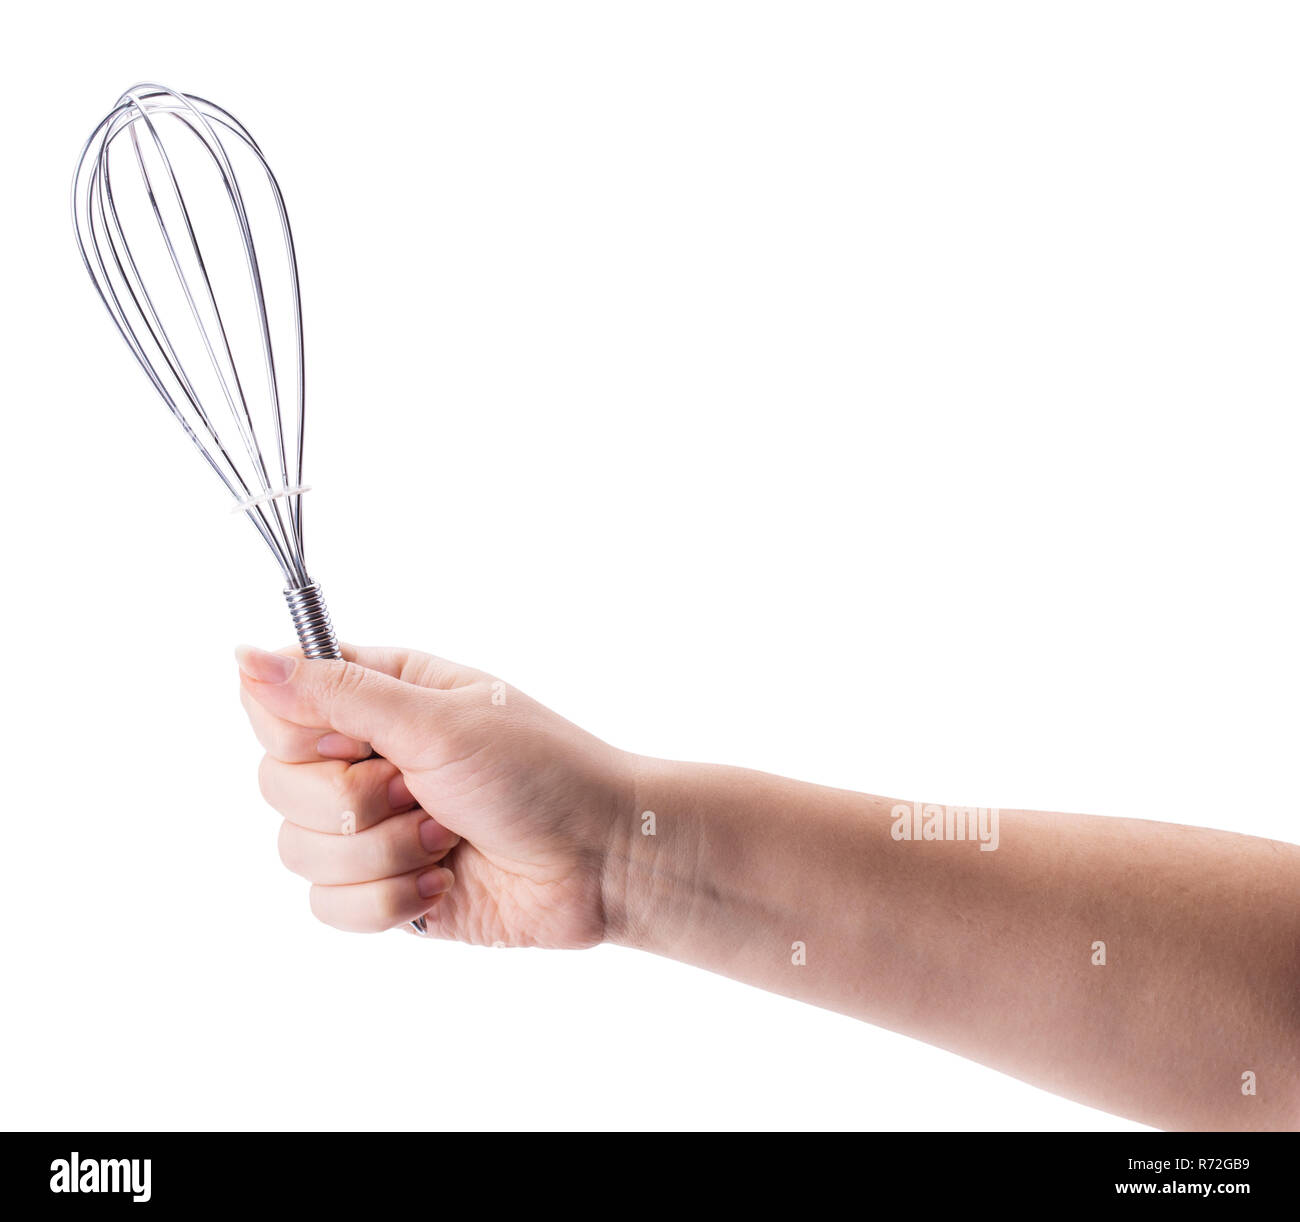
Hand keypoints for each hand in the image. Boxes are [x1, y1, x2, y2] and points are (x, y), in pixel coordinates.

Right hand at [237, 644, 633, 945]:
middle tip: (420, 791)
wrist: (602, 860)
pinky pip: (329, 907)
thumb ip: (336, 693)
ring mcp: (375, 827)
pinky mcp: (386, 889)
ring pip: (298, 850)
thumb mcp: (437, 720)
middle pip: (277, 783)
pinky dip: (387, 900)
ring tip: (445, 837)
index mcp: (382, 696)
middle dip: (351, 802)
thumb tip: (243, 653)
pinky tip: (442, 883)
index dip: (301, 732)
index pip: (277, 703)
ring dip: (381, 853)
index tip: (357, 742)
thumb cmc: (539, 772)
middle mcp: (370, 757)